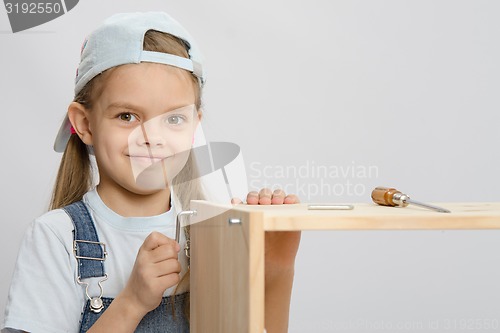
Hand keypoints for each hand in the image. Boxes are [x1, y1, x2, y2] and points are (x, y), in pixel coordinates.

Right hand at [122, 232, 180, 314]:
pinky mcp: (154, 286)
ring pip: (175, 264)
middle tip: (168, 265)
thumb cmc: (143, 278)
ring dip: (175, 270)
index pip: (155, 236)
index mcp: (142, 252)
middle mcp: (144, 261)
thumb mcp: (147, 259)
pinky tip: (166, 282)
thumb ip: (160, 249)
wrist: (133, 299)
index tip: (168, 249)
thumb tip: (177, 246)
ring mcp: (148, 274)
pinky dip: (174, 280)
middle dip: (174, 258)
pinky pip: (175, 277)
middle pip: (170, 250)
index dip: (166, 241)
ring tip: (167, 274)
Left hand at [232, 188, 300, 332]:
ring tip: (275, 202)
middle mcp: (265, 208)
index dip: (251, 197)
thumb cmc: (257, 247)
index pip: (252, 197)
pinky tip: (288, 201)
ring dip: (276, 195)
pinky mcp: (292, 213)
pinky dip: (292, 198)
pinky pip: (293, 202)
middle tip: (261, 201)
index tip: (250, 202)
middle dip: (262, 195)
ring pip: (278, 195)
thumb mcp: (245, 232)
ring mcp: (279, 209)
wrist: (272, 263)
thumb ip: (239, 218)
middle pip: (265, 194)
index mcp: (252, 210)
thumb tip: (232, 203)